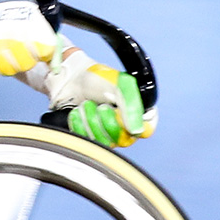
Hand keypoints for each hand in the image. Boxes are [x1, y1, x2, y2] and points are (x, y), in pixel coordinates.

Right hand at [0, 0, 56, 74]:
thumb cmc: (0, 4)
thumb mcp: (26, 8)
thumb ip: (42, 30)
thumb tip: (53, 56)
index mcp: (22, 25)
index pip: (44, 51)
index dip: (44, 52)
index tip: (40, 50)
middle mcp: (6, 38)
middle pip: (26, 64)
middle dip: (26, 58)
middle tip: (19, 50)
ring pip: (8, 70)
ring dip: (8, 62)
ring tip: (3, 49)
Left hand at [26, 38, 155, 146]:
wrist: (72, 78)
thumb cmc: (99, 79)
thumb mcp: (120, 85)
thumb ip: (131, 106)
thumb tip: (137, 131)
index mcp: (139, 112)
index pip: (146, 130)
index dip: (133, 124)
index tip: (118, 113)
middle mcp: (126, 126)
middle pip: (122, 139)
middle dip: (107, 119)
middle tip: (100, 105)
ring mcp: (108, 134)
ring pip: (103, 141)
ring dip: (91, 119)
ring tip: (86, 104)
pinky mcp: (89, 137)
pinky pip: (86, 140)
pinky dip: (79, 123)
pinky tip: (78, 112)